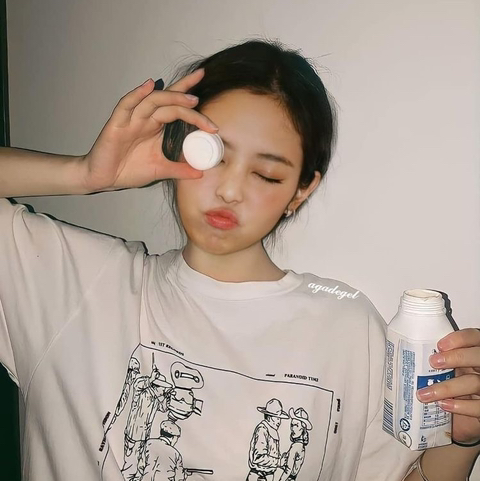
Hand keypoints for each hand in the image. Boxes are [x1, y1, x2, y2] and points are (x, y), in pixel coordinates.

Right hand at [81, 69, 217, 192]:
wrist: (104, 179)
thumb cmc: (129, 170)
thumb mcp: (160, 170)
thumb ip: (180, 170)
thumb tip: (201, 173)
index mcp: (156, 126)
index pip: (177, 108)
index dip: (192, 105)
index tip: (213, 121)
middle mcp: (145, 118)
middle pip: (167, 99)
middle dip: (185, 92)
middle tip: (202, 88)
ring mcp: (131, 119)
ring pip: (152, 101)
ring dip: (171, 98)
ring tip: (190, 99)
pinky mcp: (116, 124)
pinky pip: (126, 105)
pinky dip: (137, 94)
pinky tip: (148, 87)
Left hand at [416, 328, 479, 444]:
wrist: (457, 418)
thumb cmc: (448, 388)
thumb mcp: (442, 371)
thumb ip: (436, 360)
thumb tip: (403, 350)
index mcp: (472, 353)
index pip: (474, 338)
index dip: (460, 338)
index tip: (440, 345)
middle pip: (478, 356)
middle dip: (457, 357)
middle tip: (433, 362)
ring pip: (475, 382)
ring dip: (447, 387)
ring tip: (425, 394)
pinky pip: (479, 407)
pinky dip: (461, 406)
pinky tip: (444, 405)